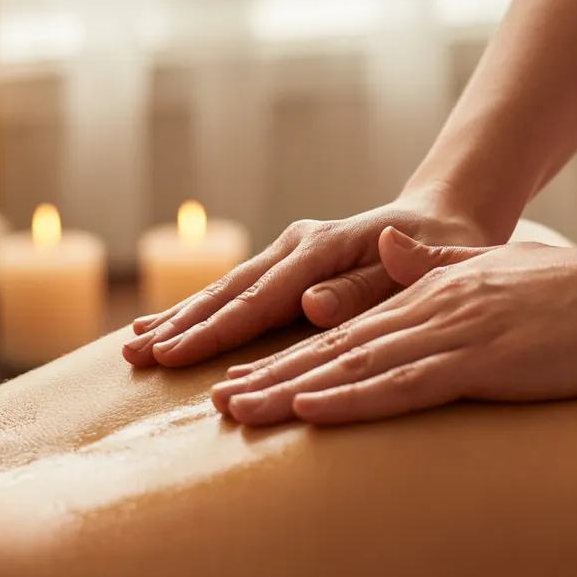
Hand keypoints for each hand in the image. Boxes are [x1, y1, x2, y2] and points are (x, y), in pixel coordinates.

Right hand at [123, 190, 492, 367]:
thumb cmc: (442, 249)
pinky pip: (236, 291)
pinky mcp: (286, 262)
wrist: (443, 219)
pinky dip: (200, 310)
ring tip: (132, 346)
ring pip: (225, 289)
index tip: (174, 354)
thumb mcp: (421, 268)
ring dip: (179, 319)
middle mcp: (299, 245)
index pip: (260, 298)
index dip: (216, 330)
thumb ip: (364, 288)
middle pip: (230, 292)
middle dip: (180, 326)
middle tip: (135, 357)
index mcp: (326, 249)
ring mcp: (289, 251)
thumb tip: (309, 304)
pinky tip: (165, 328)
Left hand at [211, 227, 576, 424]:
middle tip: (216, 399)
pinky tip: (310, 409)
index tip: (244, 375)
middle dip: (270, 374)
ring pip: (354, 365)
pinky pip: (405, 384)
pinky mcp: (484, 358)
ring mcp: (453, 331)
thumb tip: (391, 247)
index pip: (345, 331)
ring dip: (291, 389)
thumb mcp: (497, 270)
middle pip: (333, 348)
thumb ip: (439, 263)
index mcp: (429, 293)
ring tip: (239, 410)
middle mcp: (428, 307)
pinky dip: (352, 398)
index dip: (290, 356)